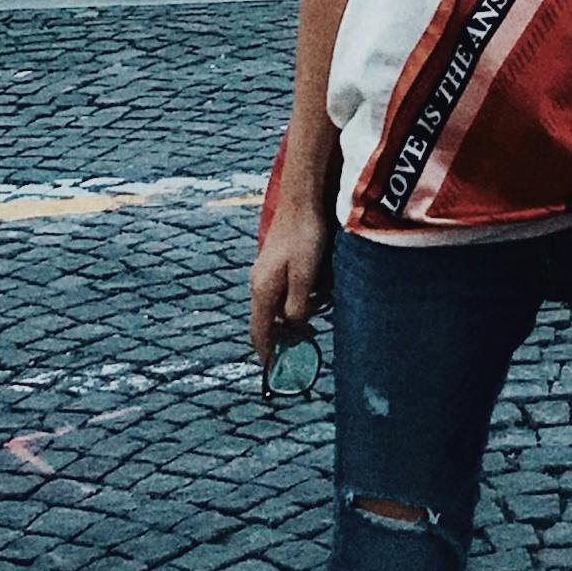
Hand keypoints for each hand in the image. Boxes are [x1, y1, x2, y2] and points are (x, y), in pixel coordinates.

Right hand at [248, 186, 333, 370]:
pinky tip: (313, 297)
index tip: (273, 370)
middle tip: (300, 350)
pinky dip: (295, 300)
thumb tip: (293, 328)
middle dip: (281, 337)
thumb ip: (297, 306)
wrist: (302, 200)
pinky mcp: (275, 262)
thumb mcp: (305, 276)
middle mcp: (258, 283)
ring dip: (291, 318)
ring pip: (276, 305)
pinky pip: (282, 291)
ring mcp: (265, 271)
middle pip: (267, 320)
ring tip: (312, 324)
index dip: (266, 353)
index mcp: (262, 290)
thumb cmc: (305, 236)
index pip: (259, 332)